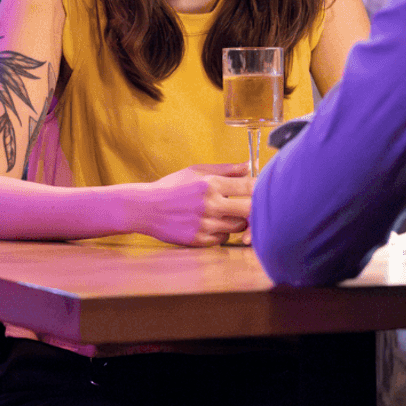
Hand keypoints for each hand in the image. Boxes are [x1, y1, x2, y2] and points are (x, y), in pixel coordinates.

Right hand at [138, 163, 253, 246]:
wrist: (145, 208)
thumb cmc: (172, 187)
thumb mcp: (196, 171)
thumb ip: (225, 170)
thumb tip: (249, 166)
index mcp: (210, 184)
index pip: (249, 186)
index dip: (260, 189)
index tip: (261, 190)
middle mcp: (210, 204)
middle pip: (250, 210)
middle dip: (253, 208)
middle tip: (249, 206)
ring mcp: (204, 224)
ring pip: (238, 227)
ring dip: (237, 221)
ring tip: (226, 214)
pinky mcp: (198, 240)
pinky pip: (223, 239)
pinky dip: (222, 233)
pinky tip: (213, 225)